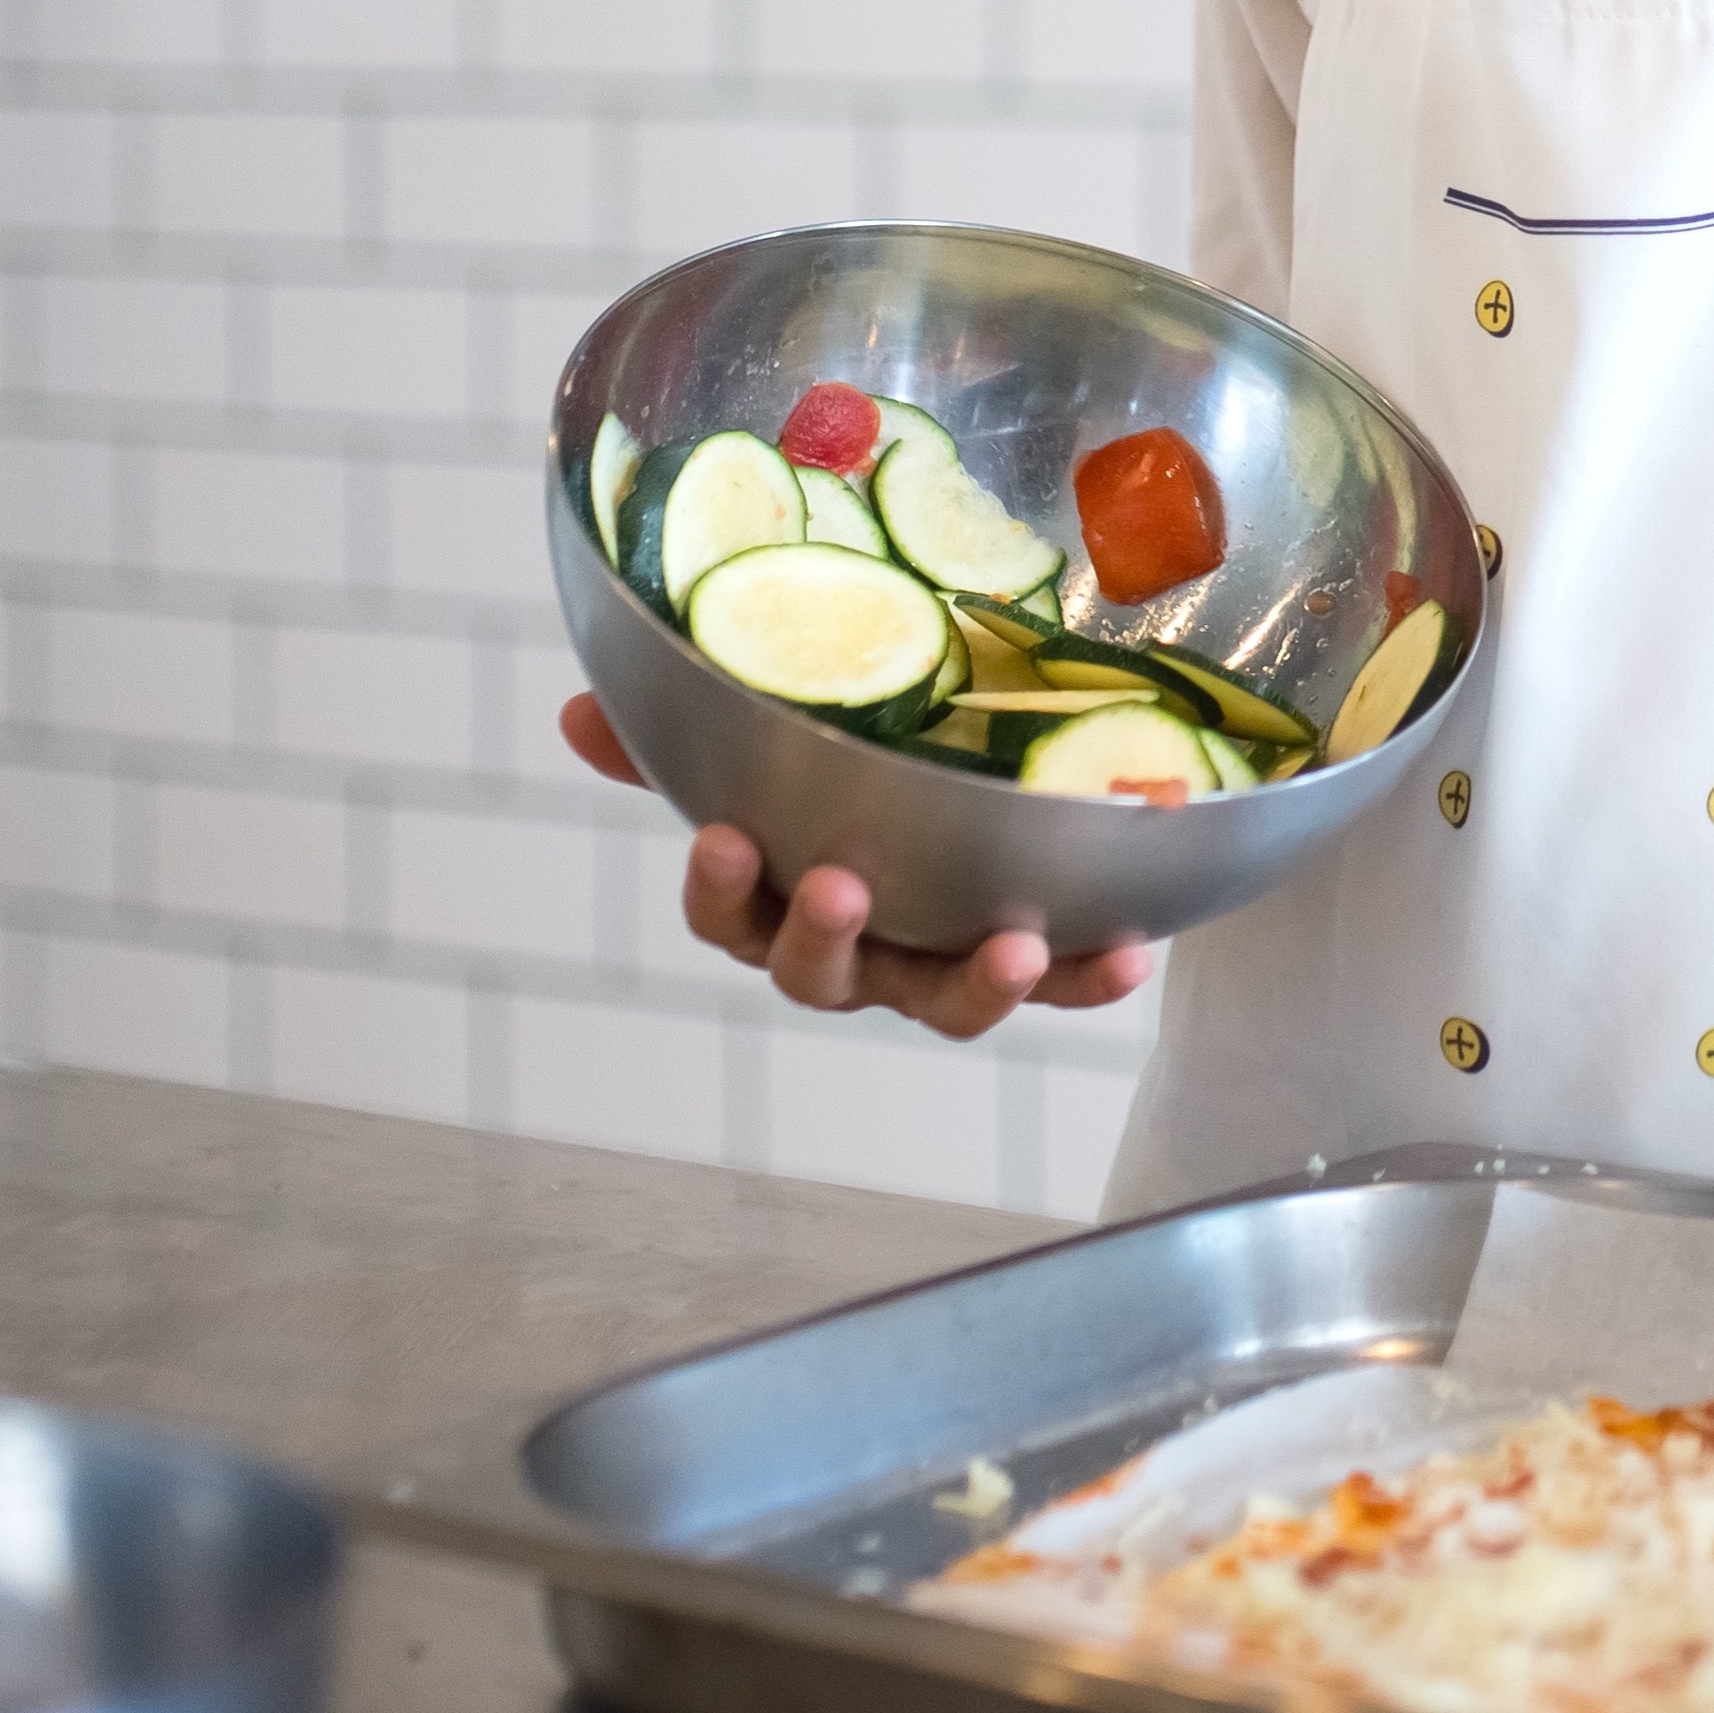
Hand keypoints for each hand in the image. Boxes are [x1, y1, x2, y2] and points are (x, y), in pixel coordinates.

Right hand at [557, 694, 1161, 1040]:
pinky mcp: (1033, 962)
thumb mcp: (770, 748)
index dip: (722, 888)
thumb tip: (583, 710)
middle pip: (820, 974)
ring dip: (976, 984)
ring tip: (1013, 947)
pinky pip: (1062, 983)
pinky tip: (1130, 950)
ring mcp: (939, 964)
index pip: (727, 915)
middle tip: (842, 889)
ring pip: (944, 1002)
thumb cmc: (845, 779)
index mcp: (779, 900)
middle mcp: (855, 949)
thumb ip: (687, 736)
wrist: (971, 790)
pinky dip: (1091, 976)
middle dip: (824, 937)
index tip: (725, 837)